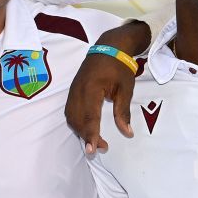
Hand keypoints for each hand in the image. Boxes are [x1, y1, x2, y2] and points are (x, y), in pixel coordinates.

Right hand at [67, 21, 149, 153]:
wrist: (108, 48)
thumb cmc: (119, 67)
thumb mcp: (126, 89)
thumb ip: (123, 112)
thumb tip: (127, 132)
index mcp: (91, 88)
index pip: (89, 117)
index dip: (91, 135)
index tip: (93, 150)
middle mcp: (78, 90)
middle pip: (77, 119)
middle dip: (87, 136)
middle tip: (101, 148)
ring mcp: (73, 90)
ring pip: (71, 116)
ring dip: (80, 131)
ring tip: (95, 140)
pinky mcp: (72, 90)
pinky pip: (70, 110)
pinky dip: (76, 122)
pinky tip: (86, 129)